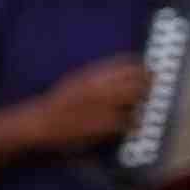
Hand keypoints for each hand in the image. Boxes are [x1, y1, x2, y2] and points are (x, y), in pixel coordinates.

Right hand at [20, 56, 151, 155]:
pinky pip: (131, 122)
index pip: (129, 63)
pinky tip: (128, 125)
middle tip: (148, 91)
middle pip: (139, 81)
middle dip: (147, 86)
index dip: (142, 67)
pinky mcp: (106, 125)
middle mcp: (102, 86)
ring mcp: (105, 106)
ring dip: (141, 104)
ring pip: (138, 100)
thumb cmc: (57, 103)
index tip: (147, 72)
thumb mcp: (76, 80)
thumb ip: (99, 74)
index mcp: (93, 74)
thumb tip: (123, 70)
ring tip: (138, 108)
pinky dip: (133, 124)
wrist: (41, 123)